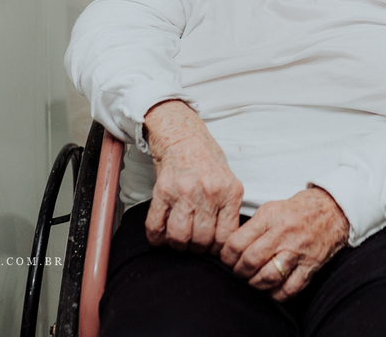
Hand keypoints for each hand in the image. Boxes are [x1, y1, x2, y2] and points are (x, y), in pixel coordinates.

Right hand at [144, 100, 244, 253]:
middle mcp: (208, 193)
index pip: (226, 237)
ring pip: (179, 237)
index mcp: (229, 192)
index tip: (212, 248)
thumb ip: (228, 208)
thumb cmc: (206, 160)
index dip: (217, 249)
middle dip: (196, 248)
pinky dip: (156, 237)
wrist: (182, 136)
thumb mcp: (229, 181)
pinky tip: (161, 234)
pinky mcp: (162, 191)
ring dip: (177, 244)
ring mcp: (184, 192)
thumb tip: (224, 242)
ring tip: (178, 238)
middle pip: (201, 240)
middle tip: (193, 242)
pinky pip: (156, 226)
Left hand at [220, 187, 348, 301]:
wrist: (334, 209)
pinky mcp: (311, 265)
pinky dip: (276, 293)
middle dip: (238, 272)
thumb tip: (230, 248)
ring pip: (267, 277)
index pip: (237, 242)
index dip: (226, 257)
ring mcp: (298, 251)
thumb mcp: (272, 208)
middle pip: (250, 261)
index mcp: (270, 216)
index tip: (227, 260)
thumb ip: (252, 226)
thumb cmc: (300, 209)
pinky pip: (289, 289)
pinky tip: (271, 289)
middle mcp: (284, 233)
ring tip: (253, 280)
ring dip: (254, 284)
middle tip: (238, 272)